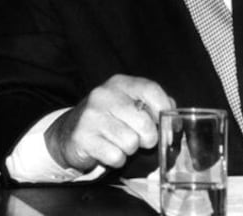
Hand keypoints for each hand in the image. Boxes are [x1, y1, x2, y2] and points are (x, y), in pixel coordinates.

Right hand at [45, 74, 174, 171]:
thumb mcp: (128, 103)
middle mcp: (103, 95)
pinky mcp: (83, 137)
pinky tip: (108, 150)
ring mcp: (91, 116)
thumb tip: (173, 118)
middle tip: (138, 138)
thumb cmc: (108, 118)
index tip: (166, 124)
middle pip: (145, 124)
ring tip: (118, 142)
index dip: (164, 109)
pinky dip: (116, 159)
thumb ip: (152, 105)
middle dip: (148, 138)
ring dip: (129, 149)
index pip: (151, 90)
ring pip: (131, 143)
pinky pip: (116, 156)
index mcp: (119, 84)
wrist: (70, 131)